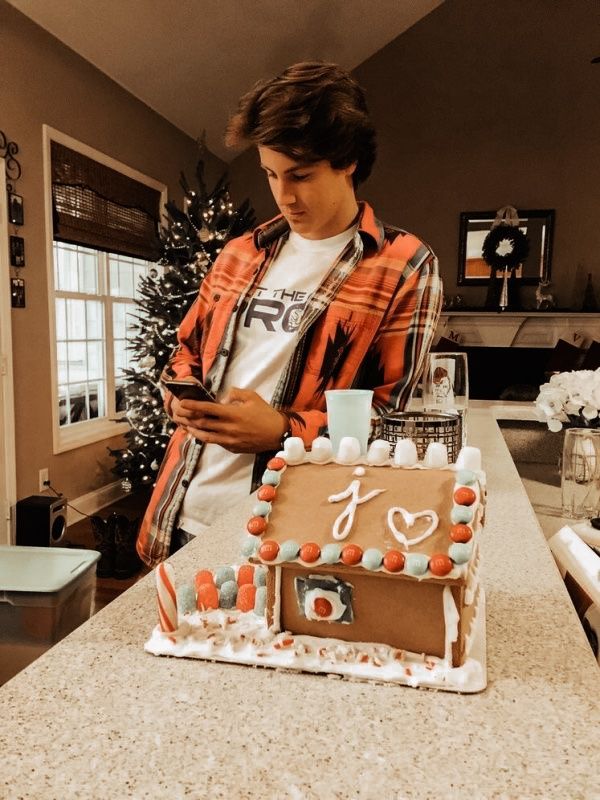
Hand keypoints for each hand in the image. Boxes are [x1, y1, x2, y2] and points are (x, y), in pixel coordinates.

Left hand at [172, 387, 287, 452]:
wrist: (278, 434)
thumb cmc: (265, 414)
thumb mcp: (252, 397)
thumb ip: (235, 394)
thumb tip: (222, 398)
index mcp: (233, 413)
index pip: (208, 409)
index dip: (193, 406)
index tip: (182, 403)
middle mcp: (229, 428)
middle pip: (202, 423)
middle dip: (188, 418)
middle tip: (177, 414)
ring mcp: (230, 440)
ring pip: (205, 436)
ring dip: (192, 430)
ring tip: (183, 425)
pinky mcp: (232, 448)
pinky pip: (215, 442)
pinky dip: (205, 438)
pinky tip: (199, 434)